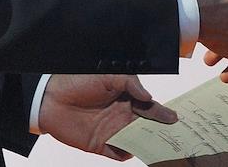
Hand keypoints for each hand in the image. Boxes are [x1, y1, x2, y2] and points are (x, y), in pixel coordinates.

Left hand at [38, 74, 177, 160]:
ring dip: (146, 143)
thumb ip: (131, 83)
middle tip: (175, 136)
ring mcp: (112, 131)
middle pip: (146, 126)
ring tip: (159, 146)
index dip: (162, 112)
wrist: (51, 98)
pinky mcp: (100, 145)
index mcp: (126, 98)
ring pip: (135, 140)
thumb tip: (148, 97)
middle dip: (160, 131)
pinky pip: (117, 153)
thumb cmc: (79, 80)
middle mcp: (122, 116)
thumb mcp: (109, 74)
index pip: (149, 107)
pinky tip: (134, 151)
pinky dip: (126, 153)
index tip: (175, 117)